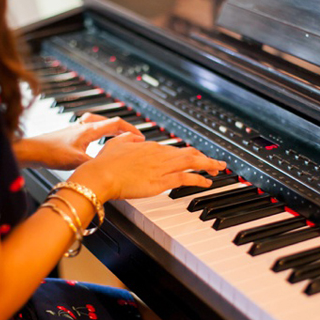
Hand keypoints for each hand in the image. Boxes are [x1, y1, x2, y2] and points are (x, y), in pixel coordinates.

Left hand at [13, 113, 142, 170]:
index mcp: (89, 130)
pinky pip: (88, 129)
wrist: (31, 150)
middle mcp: (83, 126)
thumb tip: (110, 169)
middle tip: (132, 136)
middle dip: (123, 128)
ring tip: (117, 135)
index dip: (131, 130)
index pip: (116, 124)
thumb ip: (95, 164)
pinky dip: (97, 133)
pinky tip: (94, 143)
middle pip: (109, 121)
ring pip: (98, 123)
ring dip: (109, 127)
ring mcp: (75, 129)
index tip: (140, 138)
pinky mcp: (69, 135)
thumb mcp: (77, 161)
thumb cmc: (50, 153)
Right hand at [70, 132, 226, 201]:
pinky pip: (186, 178)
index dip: (187, 153)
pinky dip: (199, 179)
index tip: (193, 157)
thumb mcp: (116, 143)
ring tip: (218, 169)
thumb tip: (135, 137)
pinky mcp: (161, 181)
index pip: (174, 149)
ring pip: (192, 163)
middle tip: (216, 162)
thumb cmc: (105, 163)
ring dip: (208, 165)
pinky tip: (207, 182)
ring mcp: (162, 167)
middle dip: (205, 157)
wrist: (101, 175)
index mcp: (149, 146)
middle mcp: (159, 154)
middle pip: (189, 153)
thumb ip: (127, 139)